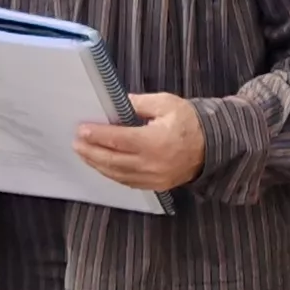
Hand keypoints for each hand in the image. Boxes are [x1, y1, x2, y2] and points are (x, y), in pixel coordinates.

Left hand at [75, 92, 206, 190]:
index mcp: (154, 141)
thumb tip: (115, 104)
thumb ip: (138, 104)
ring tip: (84, 153)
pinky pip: (127, 182)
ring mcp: (153, 178)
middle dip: (91, 151)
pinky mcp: (155, 185)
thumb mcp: (166, 104)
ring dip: (97, 164)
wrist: (213, 145)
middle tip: (76, 143)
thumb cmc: (190, 122)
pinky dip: (111, 174)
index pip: (118, 139)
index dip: (97, 135)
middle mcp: (151, 163)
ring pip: (117, 174)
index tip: (82, 130)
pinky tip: (102, 165)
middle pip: (112, 161)